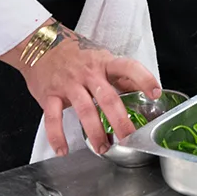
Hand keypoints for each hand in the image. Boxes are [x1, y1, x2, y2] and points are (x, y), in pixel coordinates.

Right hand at [4, 23, 161, 156]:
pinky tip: (63, 150)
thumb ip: (119, 75)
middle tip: (129, 137)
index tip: (156, 93)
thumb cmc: (75, 53)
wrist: (40, 45)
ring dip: (95, 132)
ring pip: (84, 110)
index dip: (144, 79)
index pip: (129, 67)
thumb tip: (140, 90)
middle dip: (120, 120)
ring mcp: (69, 84)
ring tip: (103, 148)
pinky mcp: (49, 95)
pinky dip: (57, 137)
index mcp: (104, 62)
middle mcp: (88, 73)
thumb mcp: (101, 58)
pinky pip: (53, 119)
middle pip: (108, 97)